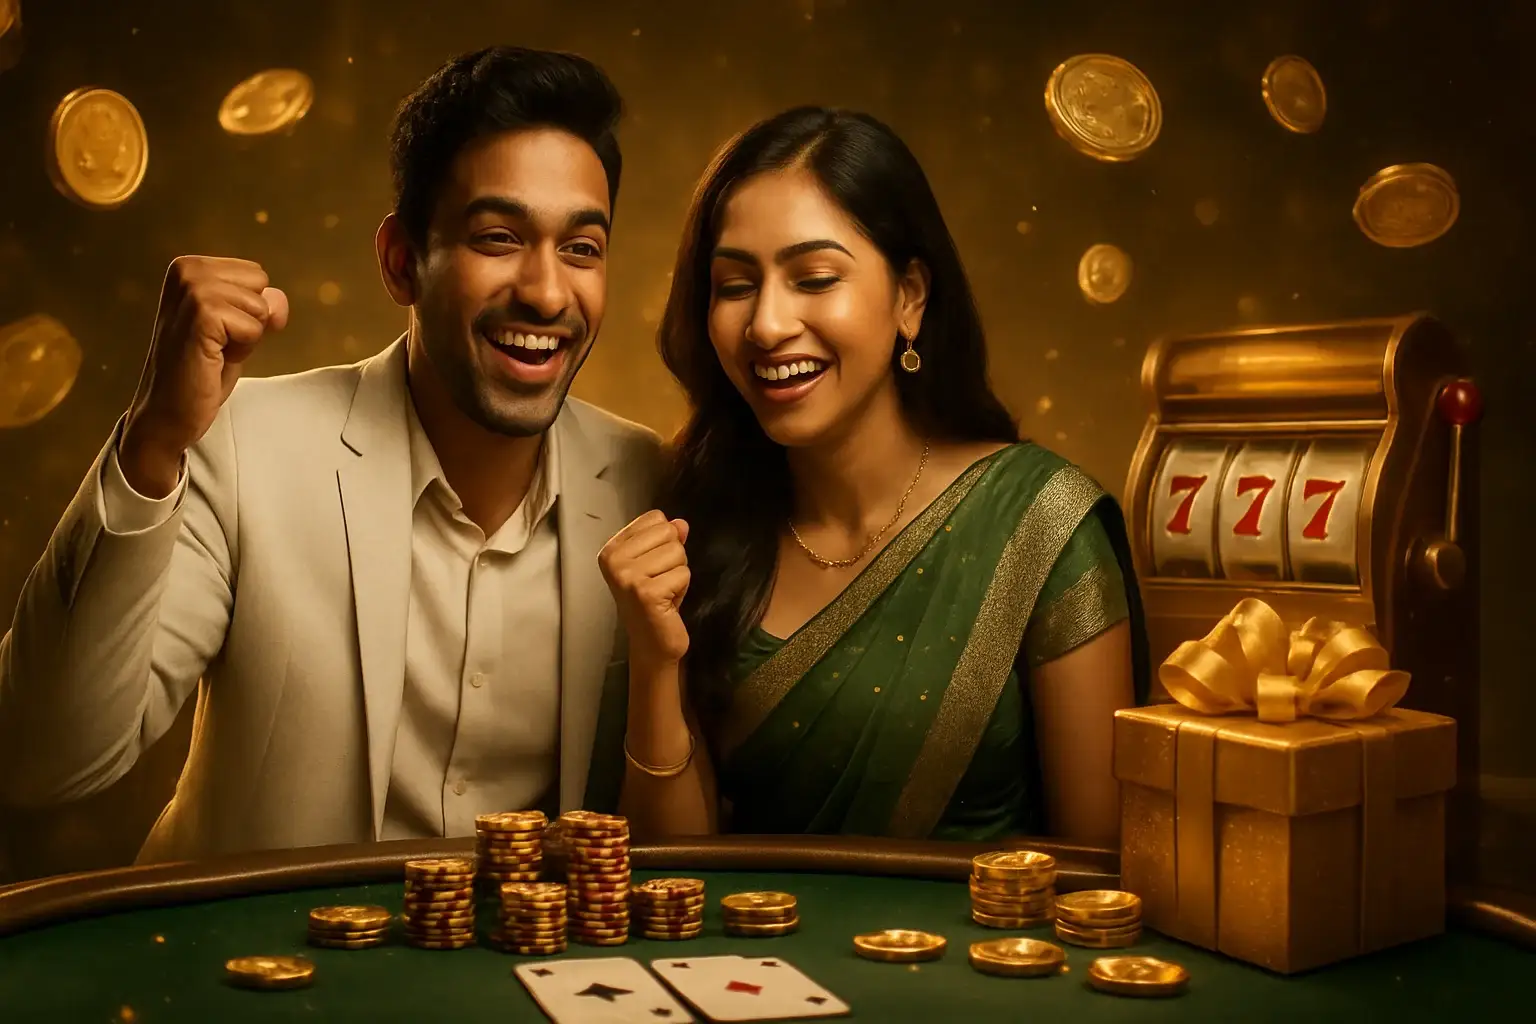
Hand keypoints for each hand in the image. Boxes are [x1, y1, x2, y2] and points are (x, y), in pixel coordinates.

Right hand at [120, 256, 288, 496]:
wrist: (168, 410)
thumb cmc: (200, 370)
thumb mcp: (236, 327)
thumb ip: (259, 304)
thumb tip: (278, 297)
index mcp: (190, 266)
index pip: (256, 274)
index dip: (247, 310)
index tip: (216, 332)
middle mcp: (187, 270)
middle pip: (261, 284)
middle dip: (249, 319)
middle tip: (215, 343)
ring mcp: (193, 289)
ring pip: (261, 306)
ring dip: (245, 338)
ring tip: (212, 351)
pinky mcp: (202, 314)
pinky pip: (254, 327)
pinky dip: (242, 349)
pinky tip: (211, 358)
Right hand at [599, 510, 691, 667]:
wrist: (652, 644)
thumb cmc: (654, 602)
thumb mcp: (658, 563)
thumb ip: (668, 540)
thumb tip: (680, 523)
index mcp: (612, 549)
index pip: (655, 518)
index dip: (664, 542)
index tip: (653, 567)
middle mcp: (614, 560)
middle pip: (668, 533)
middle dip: (674, 558)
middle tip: (660, 582)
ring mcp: (628, 576)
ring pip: (678, 553)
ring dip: (678, 575)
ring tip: (663, 592)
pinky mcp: (646, 592)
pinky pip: (683, 574)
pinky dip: (681, 590)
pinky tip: (666, 603)